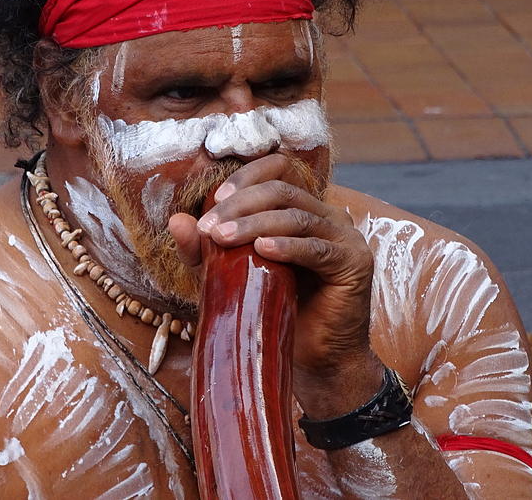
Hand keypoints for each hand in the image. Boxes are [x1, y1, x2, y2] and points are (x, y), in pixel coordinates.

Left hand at [168, 154, 382, 414]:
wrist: (315, 362)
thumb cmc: (275, 315)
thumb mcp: (231, 277)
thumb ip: (206, 250)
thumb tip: (176, 220)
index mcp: (302, 210)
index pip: (278, 170)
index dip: (247, 177)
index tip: (214, 199)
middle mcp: (328, 216)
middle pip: (282, 191)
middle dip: (241, 204)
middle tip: (210, 227)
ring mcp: (345, 237)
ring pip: (296, 216)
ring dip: (255, 224)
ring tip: (224, 237)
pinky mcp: (354, 263)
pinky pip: (317, 248)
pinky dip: (287, 246)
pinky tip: (262, 250)